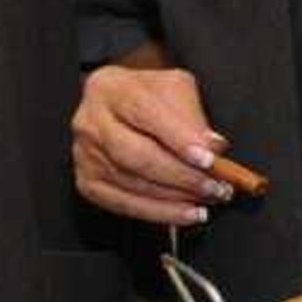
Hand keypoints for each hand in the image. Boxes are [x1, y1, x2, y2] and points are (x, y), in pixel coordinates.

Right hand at [74, 63, 237, 226]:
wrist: (119, 108)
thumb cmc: (148, 97)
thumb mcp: (175, 89)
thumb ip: (193, 116)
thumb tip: (213, 148)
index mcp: (111, 88)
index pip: (145, 112)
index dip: (178, 138)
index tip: (209, 158)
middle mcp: (91, 122)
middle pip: (135, 155)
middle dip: (181, 175)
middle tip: (215, 186)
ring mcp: (85, 155)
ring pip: (132, 184)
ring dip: (176, 197)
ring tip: (207, 199)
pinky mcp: (88, 182)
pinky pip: (124, 205)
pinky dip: (158, 213)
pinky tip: (184, 213)